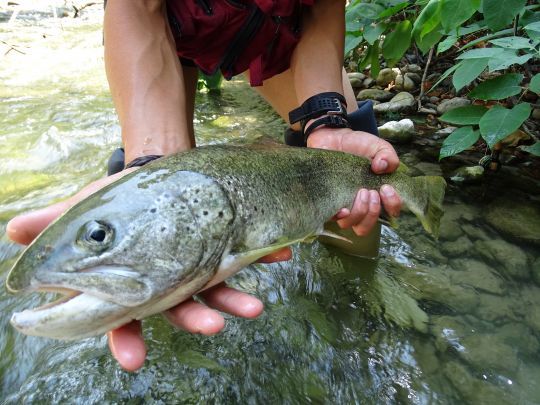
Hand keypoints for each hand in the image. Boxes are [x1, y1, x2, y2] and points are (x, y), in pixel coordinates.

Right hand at [6, 172, 291, 370]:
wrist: (155, 171)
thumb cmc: (118, 199)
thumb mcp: (85, 211)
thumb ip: (53, 222)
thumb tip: (12, 229)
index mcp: (132, 282)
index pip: (124, 319)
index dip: (128, 341)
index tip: (134, 361)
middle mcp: (167, 279)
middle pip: (179, 307)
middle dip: (196, 318)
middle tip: (213, 327)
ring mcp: (197, 263)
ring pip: (216, 288)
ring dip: (235, 298)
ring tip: (254, 305)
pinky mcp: (220, 243)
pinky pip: (244, 251)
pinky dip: (263, 254)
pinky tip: (280, 253)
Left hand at [307, 127, 401, 235]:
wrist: (334, 137)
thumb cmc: (358, 146)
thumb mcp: (378, 147)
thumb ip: (388, 156)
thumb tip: (381, 167)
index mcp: (376, 197)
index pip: (389, 214)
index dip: (392, 206)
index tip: (387, 188)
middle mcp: (358, 205)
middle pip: (366, 227)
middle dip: (373, 212)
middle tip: (372, 192)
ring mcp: (341, 205)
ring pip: (350, 224)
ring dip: (360, 212)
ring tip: (361, 191)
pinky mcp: (325, 201)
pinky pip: (330, 218)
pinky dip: (339, 215)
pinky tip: (343, 207)